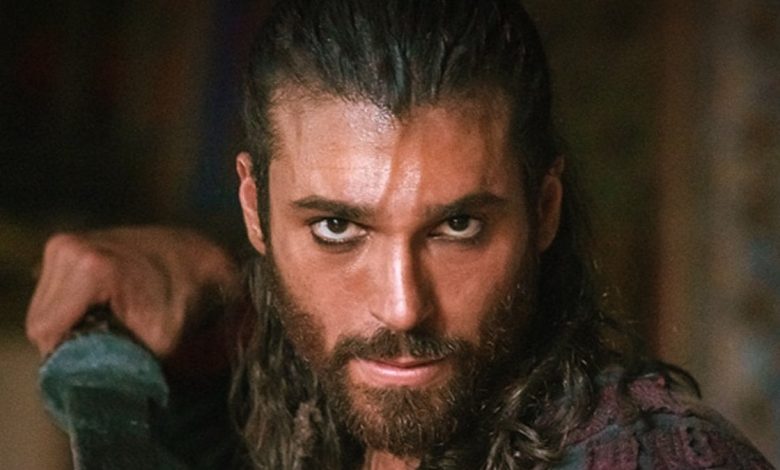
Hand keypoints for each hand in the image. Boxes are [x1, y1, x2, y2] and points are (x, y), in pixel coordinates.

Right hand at [26, 226, 240, 358]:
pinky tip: (98, 308)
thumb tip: (94, 393)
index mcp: (89, 268)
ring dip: (66, 325)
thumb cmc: (184, 298)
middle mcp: (68, 249)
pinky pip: (50, 294)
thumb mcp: (160, 341)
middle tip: (104, 345)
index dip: (66, 356)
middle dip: (66, 342)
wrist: (196, 258)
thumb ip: (121, 366)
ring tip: (105, 324)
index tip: (95, 361)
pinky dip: (68, 309)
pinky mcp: (64, 246)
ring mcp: (64, 244)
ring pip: (43, 309)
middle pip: (41, 320)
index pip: (47, 331)